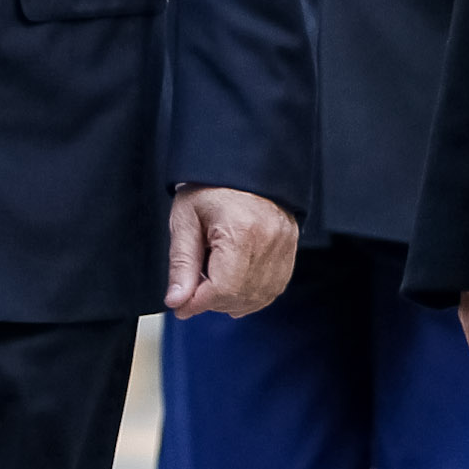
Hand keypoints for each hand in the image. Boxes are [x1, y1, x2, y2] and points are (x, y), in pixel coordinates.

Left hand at [164, 185, 296, 318]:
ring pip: (260, 296)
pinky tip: (236, 286)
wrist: (244, 163)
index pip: (222, 288)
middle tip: (193, 288)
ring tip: (214, 285)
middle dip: (212, 302)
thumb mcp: (185, 219)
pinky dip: (253, 294)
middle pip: (241, 295)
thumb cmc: (212, 187)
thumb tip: (178, 300)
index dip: (196, 303)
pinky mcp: (291, 247)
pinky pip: (275, 286)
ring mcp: (284, 244)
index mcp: (241, 230)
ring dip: (233, 301)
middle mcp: (269, 240)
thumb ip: (182, 263)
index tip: (180, 305)